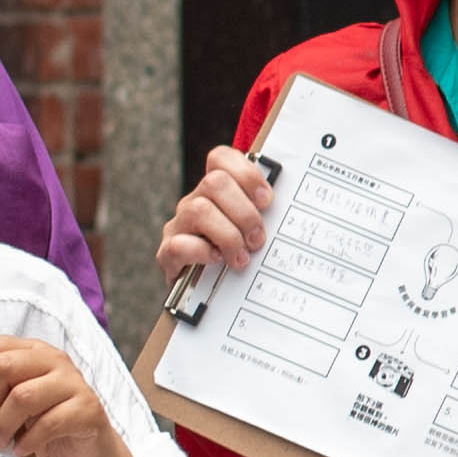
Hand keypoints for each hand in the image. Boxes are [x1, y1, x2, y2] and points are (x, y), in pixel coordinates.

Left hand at [0, 335, 127, 456]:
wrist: (86, 451)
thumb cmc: (44, 425)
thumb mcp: (17, 403)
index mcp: (32, 351)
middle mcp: (54, 359)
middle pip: (2, 366)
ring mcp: (73, 382)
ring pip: (22, 396)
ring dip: (4, 425)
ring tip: (2, 442)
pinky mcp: (87, 409)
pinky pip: (48, 423)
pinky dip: (28, 441)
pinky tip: (22, 449)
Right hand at [154, 143, 275, 289]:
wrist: (204, 298)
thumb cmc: (235, 260)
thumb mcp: (252, 233)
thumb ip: (263, 217)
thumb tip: (291, 214)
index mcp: (215, 192)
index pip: (220, 159)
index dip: (246, 173)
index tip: (266, 201)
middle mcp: (193, 202)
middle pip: (214, 182)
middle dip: (244, 212)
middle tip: (258, 239)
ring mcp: (178, 226)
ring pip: (199, 210)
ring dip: (228, 235)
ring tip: (241, 258)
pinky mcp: (166, 254)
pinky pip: (179, 244)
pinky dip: (202, 252)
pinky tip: (216, 261)